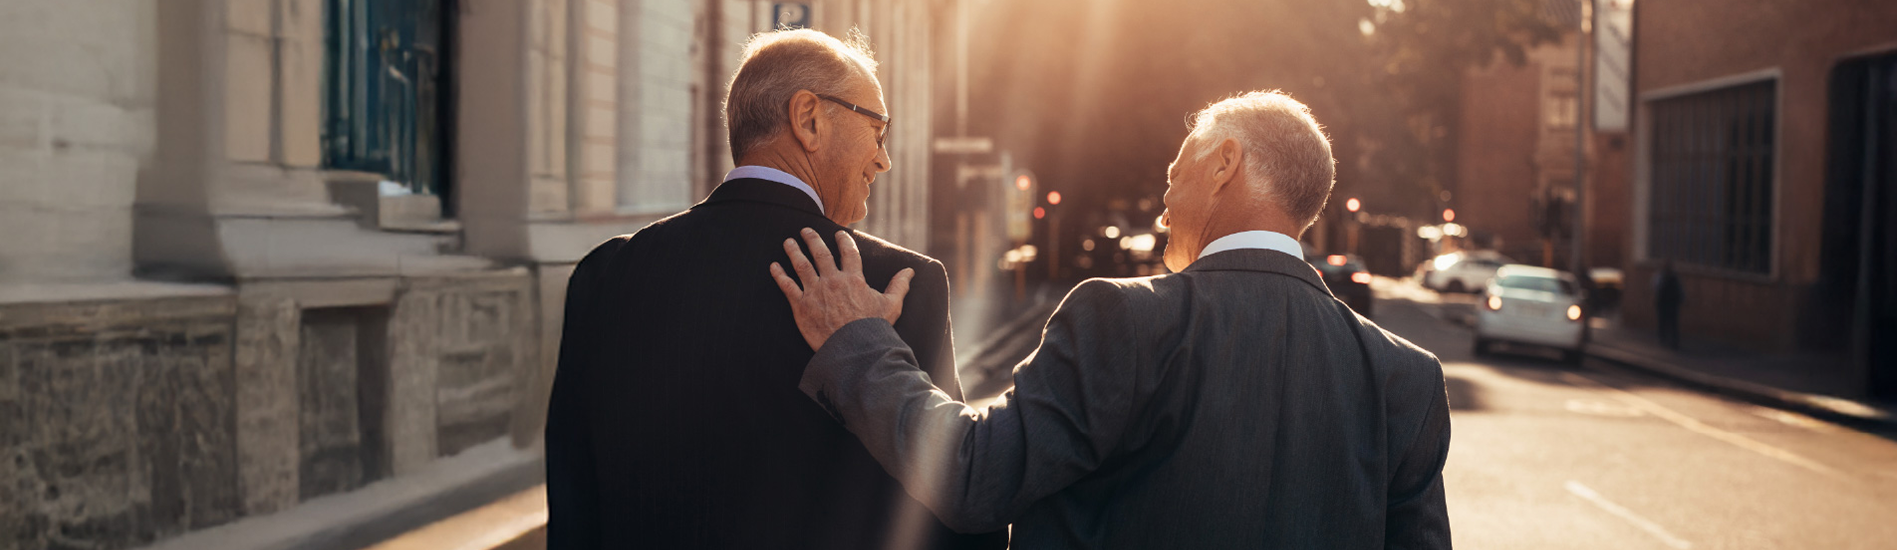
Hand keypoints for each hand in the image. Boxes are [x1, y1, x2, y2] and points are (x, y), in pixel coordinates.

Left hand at [771, 228, 914, 350]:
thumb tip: (910, 271)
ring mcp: (815, 292)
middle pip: (820, 254)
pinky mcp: (801, 306)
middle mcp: (832, 281)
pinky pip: (787, 286)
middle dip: (812, 239)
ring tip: (788, 242)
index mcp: (853, 279)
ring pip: (801, 265)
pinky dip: (779, 275)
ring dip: (793, 251)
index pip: (848, 253)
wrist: (853, 349)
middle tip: (805, 230)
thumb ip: (899, 286)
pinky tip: (773, 266)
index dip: (843, 241)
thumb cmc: (873, 329)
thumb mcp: (891, 306)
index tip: (838, 234)